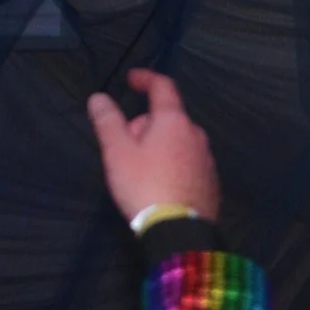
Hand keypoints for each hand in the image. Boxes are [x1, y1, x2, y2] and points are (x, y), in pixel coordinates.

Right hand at [88, 69, 219, 224]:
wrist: (179, 231)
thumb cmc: (145, 186)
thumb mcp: (118, 153)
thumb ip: (108, 122)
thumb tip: (99, 97)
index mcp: (174, 121)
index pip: (162, 87)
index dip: (145, 79)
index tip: (131, 79)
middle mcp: (196, 135)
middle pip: (167, 118)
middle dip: (144, 125)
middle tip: (123, 149)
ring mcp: (207, 159)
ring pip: (177, 142)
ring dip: (157, 146)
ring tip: (139, 171)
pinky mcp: (210, 182)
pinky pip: (186, 162)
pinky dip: (171, 164)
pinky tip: (158, 186)